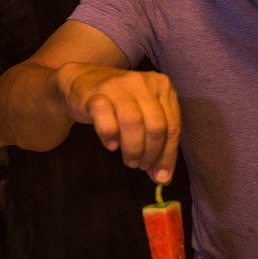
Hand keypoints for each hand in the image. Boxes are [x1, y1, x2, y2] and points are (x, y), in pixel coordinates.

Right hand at [58, 64, 180, 182]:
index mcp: (162, 87)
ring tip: (130, 160)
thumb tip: (163, 177)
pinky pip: (106, 120)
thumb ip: (156, 143)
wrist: (84, 81)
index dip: (168, 155)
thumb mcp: (144, 117)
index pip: (173, 126)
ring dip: (133, 149)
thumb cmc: (120, 103)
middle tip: (141, 166)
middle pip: (156, 126)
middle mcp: (143, 83)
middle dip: (151, 154)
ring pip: (133, 123)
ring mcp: (119, 86)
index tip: (163, 176)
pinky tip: (111, 146)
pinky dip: (110, 137)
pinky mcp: (96, 95)